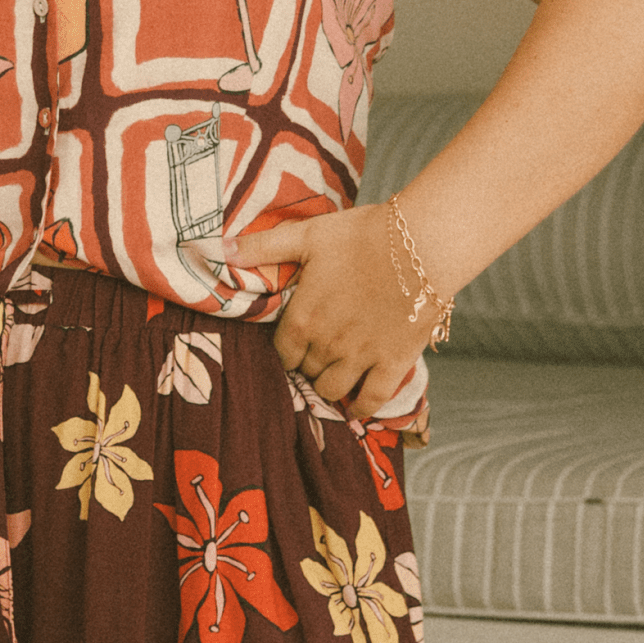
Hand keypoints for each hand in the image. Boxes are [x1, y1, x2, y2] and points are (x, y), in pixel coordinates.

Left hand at [222, 203, 426, 417]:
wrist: (423, 245)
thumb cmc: (363, 235)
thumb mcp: (308, 235)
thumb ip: (263, 247)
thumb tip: (220, 249)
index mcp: (302, 318)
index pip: (281, 353)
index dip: (285, 351)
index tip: (293, 345)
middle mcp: (327, 345)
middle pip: (306, 372)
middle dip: (307, 365)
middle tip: (315, 356)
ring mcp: (361, 358)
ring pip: (332, 390)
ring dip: (328, 385)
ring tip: (333, 374)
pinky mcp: (393, 363)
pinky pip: (372, 399)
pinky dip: (361, 407)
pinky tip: (357, 405)